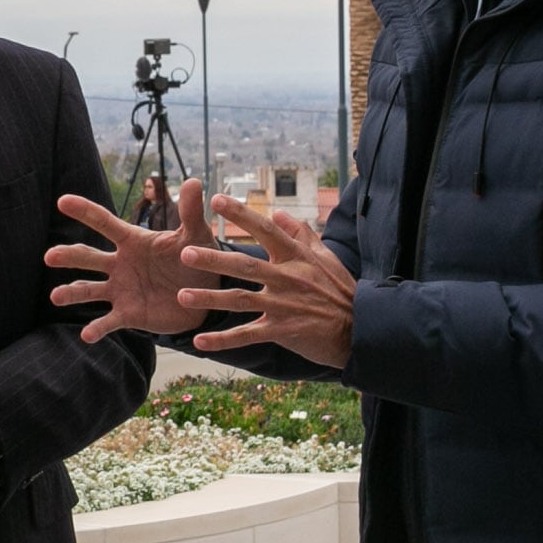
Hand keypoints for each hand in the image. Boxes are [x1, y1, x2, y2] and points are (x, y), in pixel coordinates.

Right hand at [46, 180, 214, 337]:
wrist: (205, 296)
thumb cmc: (196, 260)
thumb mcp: (196, 236)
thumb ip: (191, 212)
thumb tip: (193, 180)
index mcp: (132, 241)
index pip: (104, 222)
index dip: (84, 211)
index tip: (63, 201)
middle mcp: (119, 264)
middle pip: (88, 258)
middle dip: (69, 256)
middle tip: (50, 256)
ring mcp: (121, 290)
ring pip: (89, 290)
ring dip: (72, 292)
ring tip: (56, 296)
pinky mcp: (128, 314)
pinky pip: (108, 321)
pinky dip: (97, 328)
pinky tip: (86, 335)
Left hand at [165, 197, 358, 368]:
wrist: (360, 329)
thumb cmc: (341, 290)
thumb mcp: (325, 257)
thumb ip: (300, 233)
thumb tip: (277, 212)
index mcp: (296, 256)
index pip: (265, 230)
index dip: (241, 214)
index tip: (216, 200)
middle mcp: (287, 278)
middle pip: (245, 266)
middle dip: (214, 260)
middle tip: (184, 254)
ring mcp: (284, 305)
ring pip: (240, 301)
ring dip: (210, 299)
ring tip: (182, 296)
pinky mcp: (282, 330)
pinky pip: (247, 335)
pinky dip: (223, 339)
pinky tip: (199, 342)